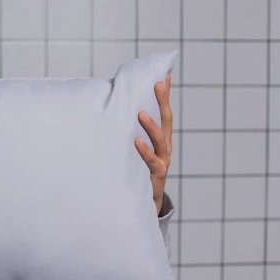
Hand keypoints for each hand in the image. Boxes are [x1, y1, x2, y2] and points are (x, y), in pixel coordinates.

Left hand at [135, 72, 172, 214]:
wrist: (143, 204)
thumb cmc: (135, 173)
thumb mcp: (134, 151)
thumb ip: (128, 134)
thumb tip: (112, 111)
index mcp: (160, 140)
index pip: (164, 113)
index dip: (165, 95)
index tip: (164, 76)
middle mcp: (164, 148)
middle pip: (167, 121)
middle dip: (163, 102)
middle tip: (157, 84)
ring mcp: (162, 161)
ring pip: (160, 140)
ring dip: (151, 125)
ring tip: (140, 113)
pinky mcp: (155, 176)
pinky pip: (151, 162)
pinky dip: (144, 151)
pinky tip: (135, 141)